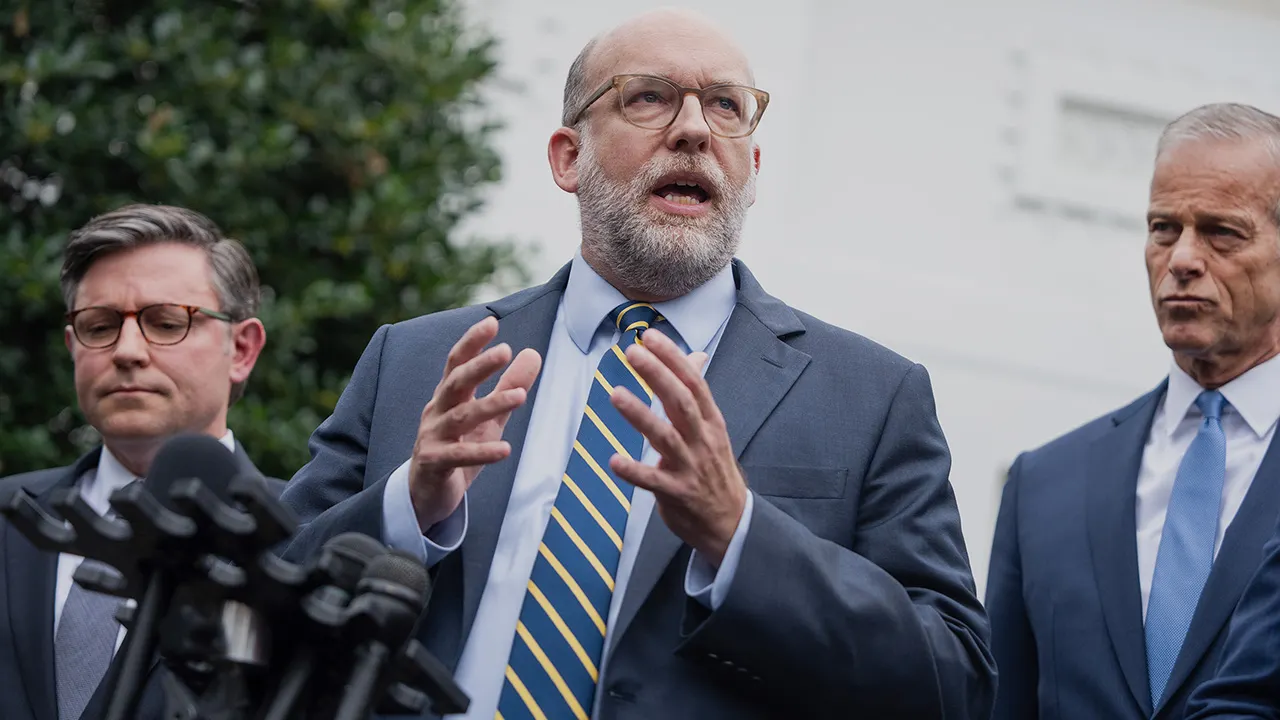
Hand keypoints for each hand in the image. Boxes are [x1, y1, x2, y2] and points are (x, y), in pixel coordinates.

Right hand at [409, 316, 540, 530]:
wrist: (424, 494)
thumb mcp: (488, 417)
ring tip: (520, 397)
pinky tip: (504, 449)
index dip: (472, 343)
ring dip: (490, 405)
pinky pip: (458, 456)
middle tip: (505, 351)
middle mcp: (437, 412)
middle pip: (456, 383)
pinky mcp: (434, 464)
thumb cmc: (456, 448)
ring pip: (461, 417)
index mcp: (448, 397)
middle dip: (479, 366)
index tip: (491, 323)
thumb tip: (532, 354)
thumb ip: (508, 386)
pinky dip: (481, 452)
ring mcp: (432, 437)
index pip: (457, 363)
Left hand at [607, 329, 746, 566]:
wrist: (732, 521)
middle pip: (681, 402)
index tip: (650, 337)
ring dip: (640, 415)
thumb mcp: (712, 428)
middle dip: (657, 375)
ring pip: (665, 437)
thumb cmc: (715, 469)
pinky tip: (613, 460)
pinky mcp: (678, 494)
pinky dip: (634, 471)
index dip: (672, 358)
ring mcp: (691, 467)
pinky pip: (653, 481)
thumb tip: (696, 356)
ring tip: (615, 395)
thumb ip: (697, 395)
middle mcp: (703, 440)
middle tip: (631, 353)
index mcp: (711, 421)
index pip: (693, 382)